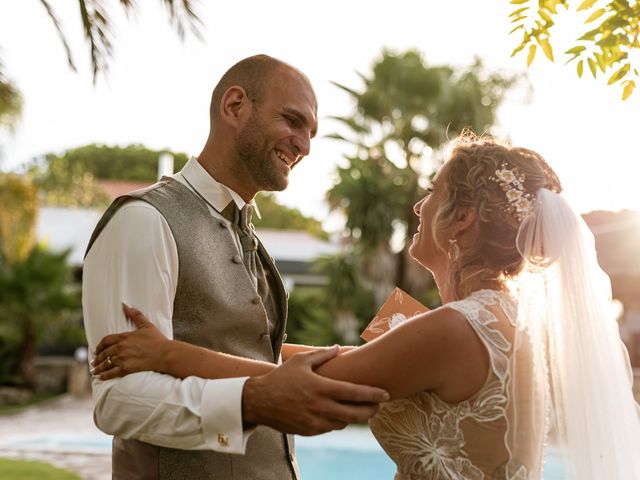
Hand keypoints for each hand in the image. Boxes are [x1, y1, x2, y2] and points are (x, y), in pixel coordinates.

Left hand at [91, 304, 169, 379]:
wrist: (165, 354)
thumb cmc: (157, 340)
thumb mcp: (146, 325)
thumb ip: (135, 315)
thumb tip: (125, 305)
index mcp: (124, 337)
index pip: (106, 340)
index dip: (99, 345)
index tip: (97, 349)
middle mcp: (120, 348)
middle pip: (103, 353)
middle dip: (97, 358)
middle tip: (94, 361)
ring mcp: (122, 359)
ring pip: (105, 363)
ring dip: (98, 367)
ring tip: (94, 370)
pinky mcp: (125, 369)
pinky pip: (110, 373)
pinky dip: (104, 375)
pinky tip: (100, 377)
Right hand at [242, 346, 388, 435]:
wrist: (260, 401)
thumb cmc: (281, 377)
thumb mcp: (301, 361)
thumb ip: (322, 354)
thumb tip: (339, 348)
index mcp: (321, 387)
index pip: (354, 393)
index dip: (373, 394)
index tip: (386, 394)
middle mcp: (320, 406)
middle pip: (355, 413)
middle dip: (371, 410)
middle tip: (379, 406)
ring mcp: (315, 421)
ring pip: (344, 422)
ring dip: (354, 417)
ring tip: (361, 409)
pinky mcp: (309, 431)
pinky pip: (330, 428)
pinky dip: (338, 421)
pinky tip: (339, 414)